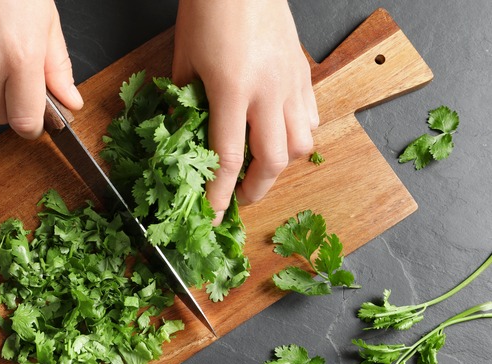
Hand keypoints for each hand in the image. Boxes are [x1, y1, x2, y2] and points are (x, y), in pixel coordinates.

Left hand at [173, 0, 318, 224]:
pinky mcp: (304, 72)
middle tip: (239, 198)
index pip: (229, 158)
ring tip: (262, 170)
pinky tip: (280, 136)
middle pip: (273, 160)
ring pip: (302, 143)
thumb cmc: (209, 10)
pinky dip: (298, 136)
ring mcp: (292, 82)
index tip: (213, 216)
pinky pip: (311, 117)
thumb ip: (183, 102)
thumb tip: (180, 135)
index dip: (220, 194)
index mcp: (232, 89)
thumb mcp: (183, 59)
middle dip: (256, 189)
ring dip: (281, 166)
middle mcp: (269, 91)